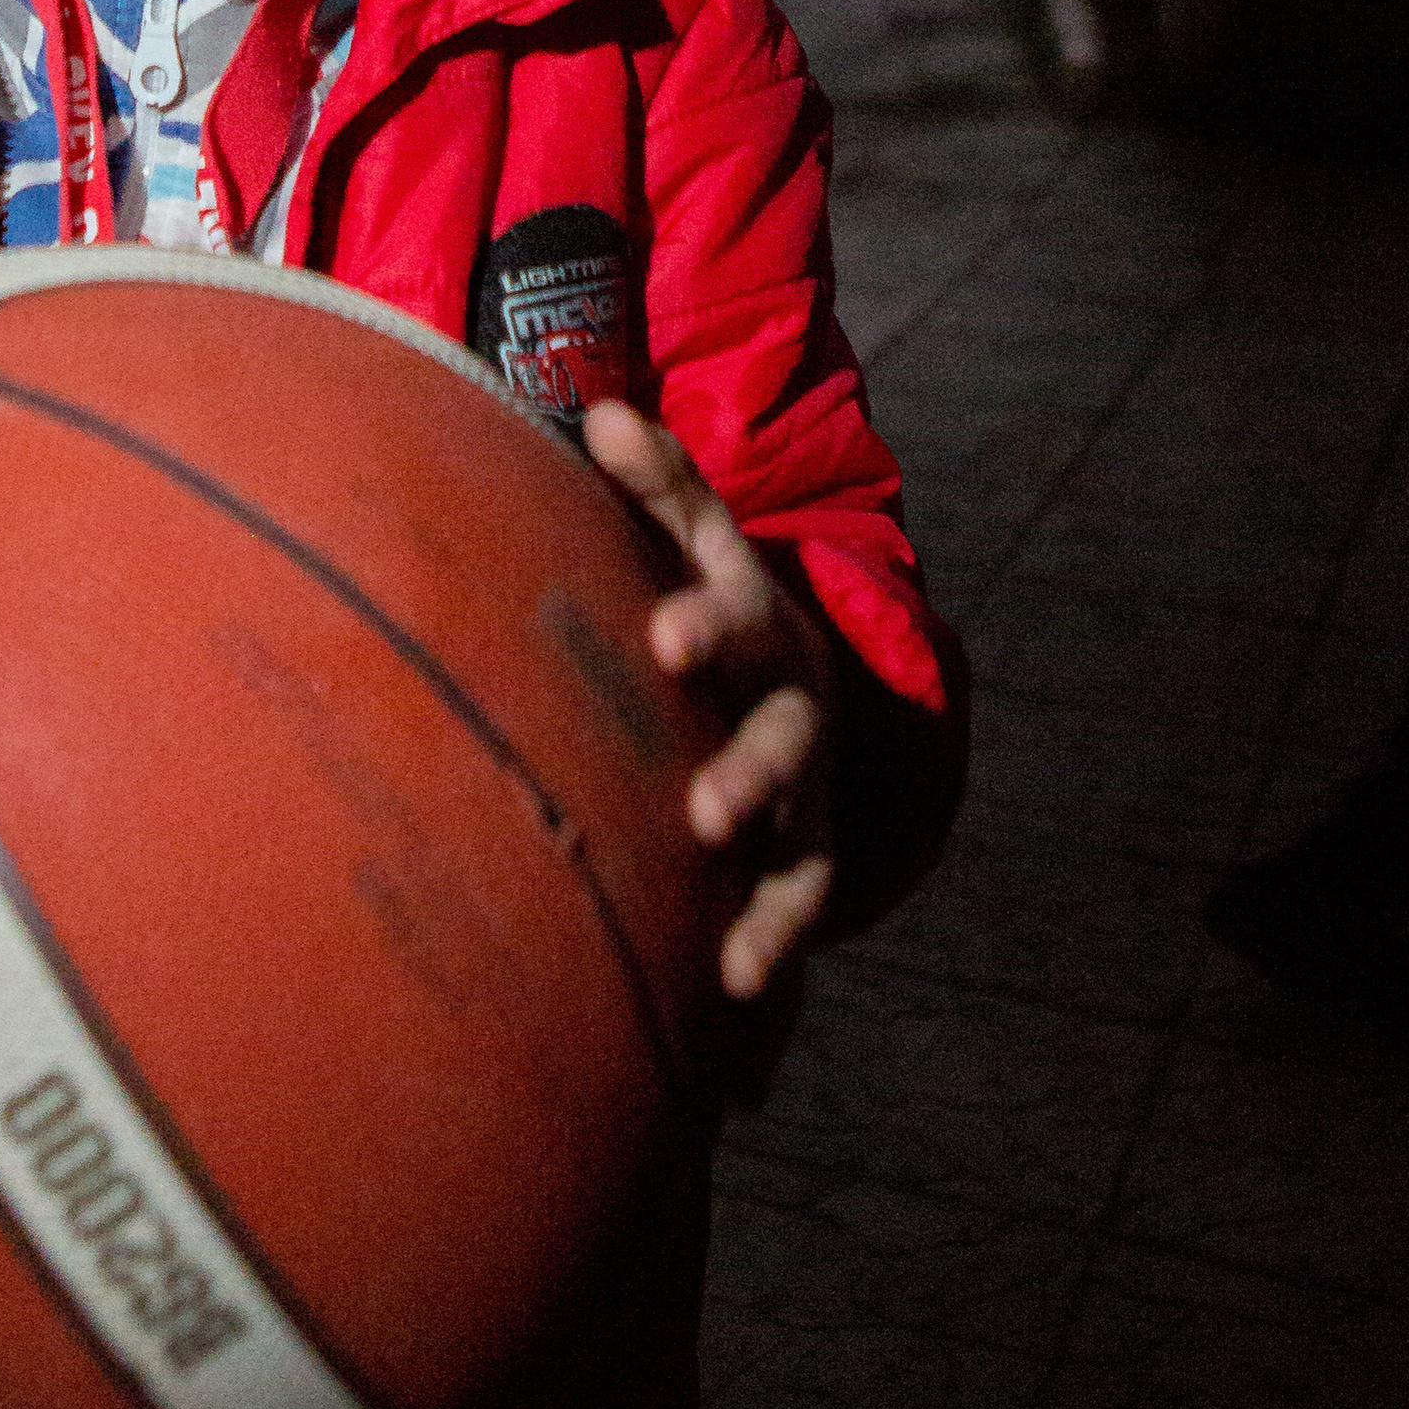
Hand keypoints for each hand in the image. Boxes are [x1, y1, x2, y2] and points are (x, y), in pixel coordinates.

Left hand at [581, 400, 834, 1004]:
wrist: (789, 664)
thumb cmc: (705, 593)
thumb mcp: (690, 531)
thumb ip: (655, 480)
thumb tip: (603, 412)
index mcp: (755, 621)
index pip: (732, 615)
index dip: (703, 625)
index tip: (664, 640)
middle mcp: (793, 708)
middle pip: (782, 742)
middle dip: (749, 775)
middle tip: (709, 811)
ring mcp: (805, 789)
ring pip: (801, 844)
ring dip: (774, 897)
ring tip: (740, 955)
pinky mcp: (801, 853)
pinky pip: (795, 907)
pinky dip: (772, 950)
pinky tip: (735, 996)